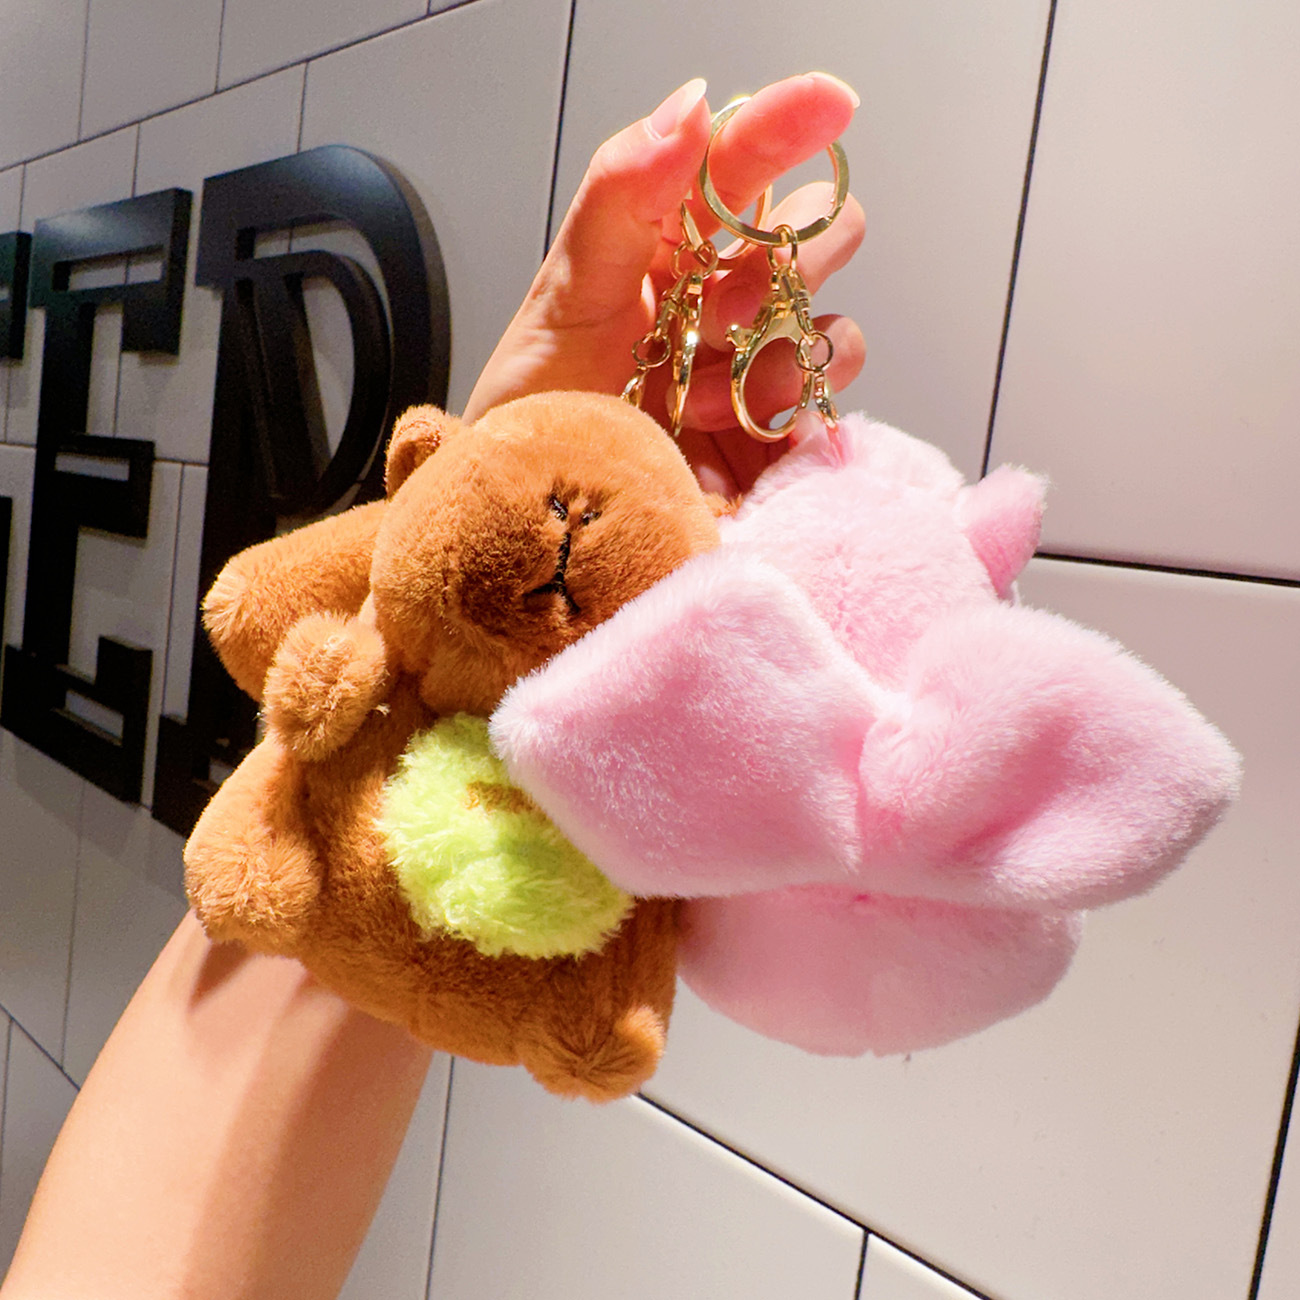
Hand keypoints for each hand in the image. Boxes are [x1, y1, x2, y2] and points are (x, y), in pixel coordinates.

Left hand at [463, 74, 866, 496]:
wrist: (545, 525)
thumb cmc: (536, 412)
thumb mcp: (562, 300)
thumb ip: (620, 199)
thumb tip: (689, 109)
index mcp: (665, 245)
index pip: (737, 162)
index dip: (786, 121)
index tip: (831, 101)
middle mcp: (719, 297)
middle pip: (807, 232)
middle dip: (777, 261)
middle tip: (717, 311)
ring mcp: (753, 367)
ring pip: (827, 319)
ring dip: (772, 353)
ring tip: (695, 400)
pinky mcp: (777, 434)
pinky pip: (831, 396)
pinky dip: (797, 404)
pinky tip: (732, 430)